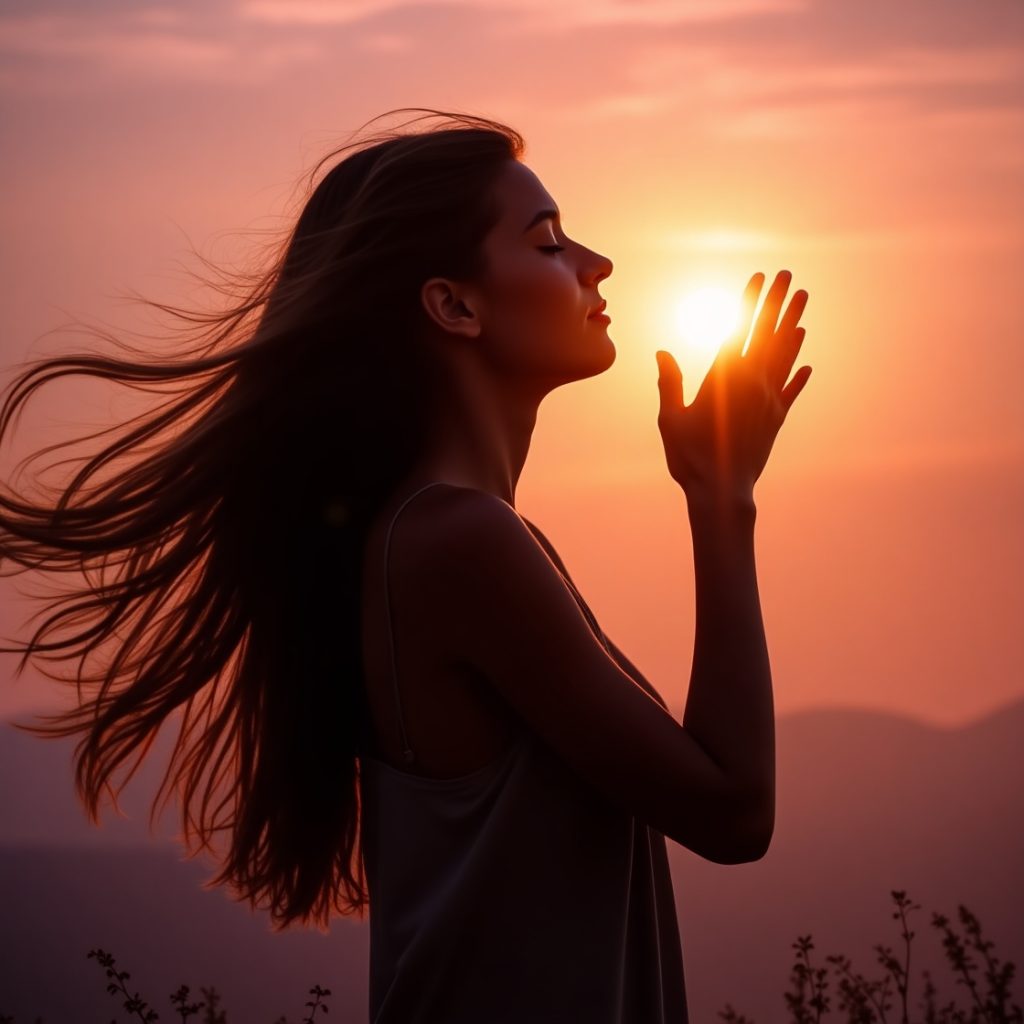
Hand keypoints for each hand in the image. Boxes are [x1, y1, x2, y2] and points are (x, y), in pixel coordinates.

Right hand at [655, 270, 811, 505]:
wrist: (722, 491)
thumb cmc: (689, 457)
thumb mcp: (670, 418)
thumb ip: (670, 383)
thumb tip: (662, 352)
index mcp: (723, 378)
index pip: (740, 328)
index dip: (750, 301)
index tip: (760, 277)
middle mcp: (751, 383)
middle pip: (767, 333)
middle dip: (777, 301)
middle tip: (788, 275)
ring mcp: (768, 399)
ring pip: (785, 354)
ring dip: (794, 324)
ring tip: (803, 300)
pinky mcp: (777, 419)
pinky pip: (792, 389)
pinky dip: (799, 372)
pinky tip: (806, 360)